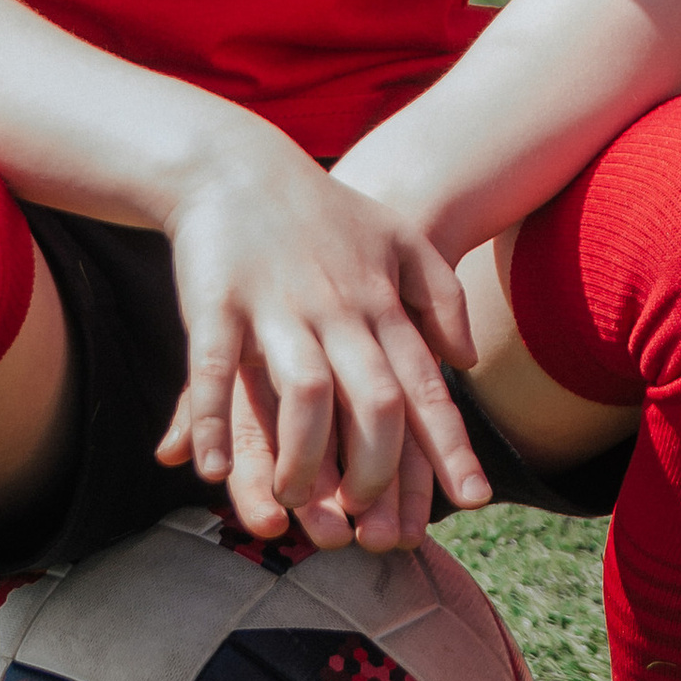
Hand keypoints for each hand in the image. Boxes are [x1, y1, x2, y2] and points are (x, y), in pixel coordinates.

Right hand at [154, 141, 490, 553]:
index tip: (473, 501)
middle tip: (367, 518)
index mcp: (381, 301)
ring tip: (295, 503)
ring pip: (304, 392)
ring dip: (302, 458)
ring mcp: (277, 304)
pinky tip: (208, 470)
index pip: (425, 384)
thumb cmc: (321, 211)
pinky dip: (213, 423)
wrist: (236, 162)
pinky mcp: (217, 302)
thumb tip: (465, 360)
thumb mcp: (397, 239)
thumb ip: (439, 296)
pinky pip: (217, 371)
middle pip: (373, 398)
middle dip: (377, 469)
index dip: (450, 445)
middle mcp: (337, 308)